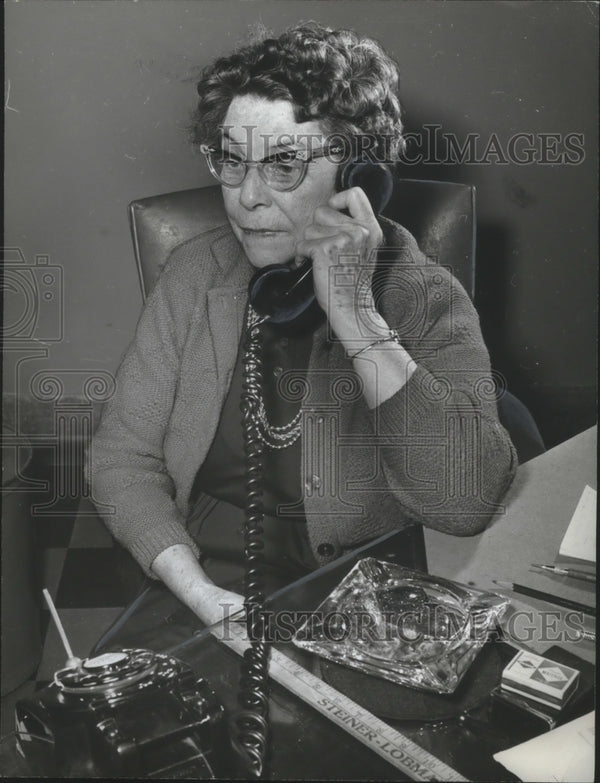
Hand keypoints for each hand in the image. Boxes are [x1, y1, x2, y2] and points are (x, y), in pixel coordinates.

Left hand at [296, 186, 382, 331]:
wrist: (352, 307)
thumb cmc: (353, 283)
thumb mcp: (364, 250)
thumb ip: (354, 229)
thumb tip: (330, 211)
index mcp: (371, 228)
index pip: (355, 194)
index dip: (337, 199)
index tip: (331, 214)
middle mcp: (359, 231)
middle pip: (321, 211)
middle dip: (316, 229)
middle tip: (322, 248)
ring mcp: (343, 239)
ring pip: (309, 228)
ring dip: (308, 245)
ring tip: (319, 260)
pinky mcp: (325, 250)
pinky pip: (302, 244)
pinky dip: (301, 257)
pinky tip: (311, 266)